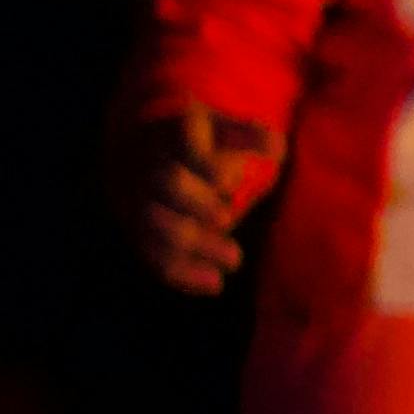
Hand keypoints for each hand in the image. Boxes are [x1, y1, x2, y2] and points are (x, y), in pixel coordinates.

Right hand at [129, 106, 280, 296]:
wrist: (141, 151)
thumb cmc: (198, 141)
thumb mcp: (222, 128)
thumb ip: (252, 136)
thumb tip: (277, 148)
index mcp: (172, 133)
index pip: (186, 146)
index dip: (210, 167)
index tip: (234, 182)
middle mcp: (150, 164)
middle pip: (168, 183)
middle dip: (201, 205)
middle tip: (229, 219)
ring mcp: (139, 197)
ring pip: (154, 222)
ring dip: (194, 244)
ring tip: (235, 260)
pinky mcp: (137, 228)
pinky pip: (150, 253)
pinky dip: (181, 273)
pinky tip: (214, 285)